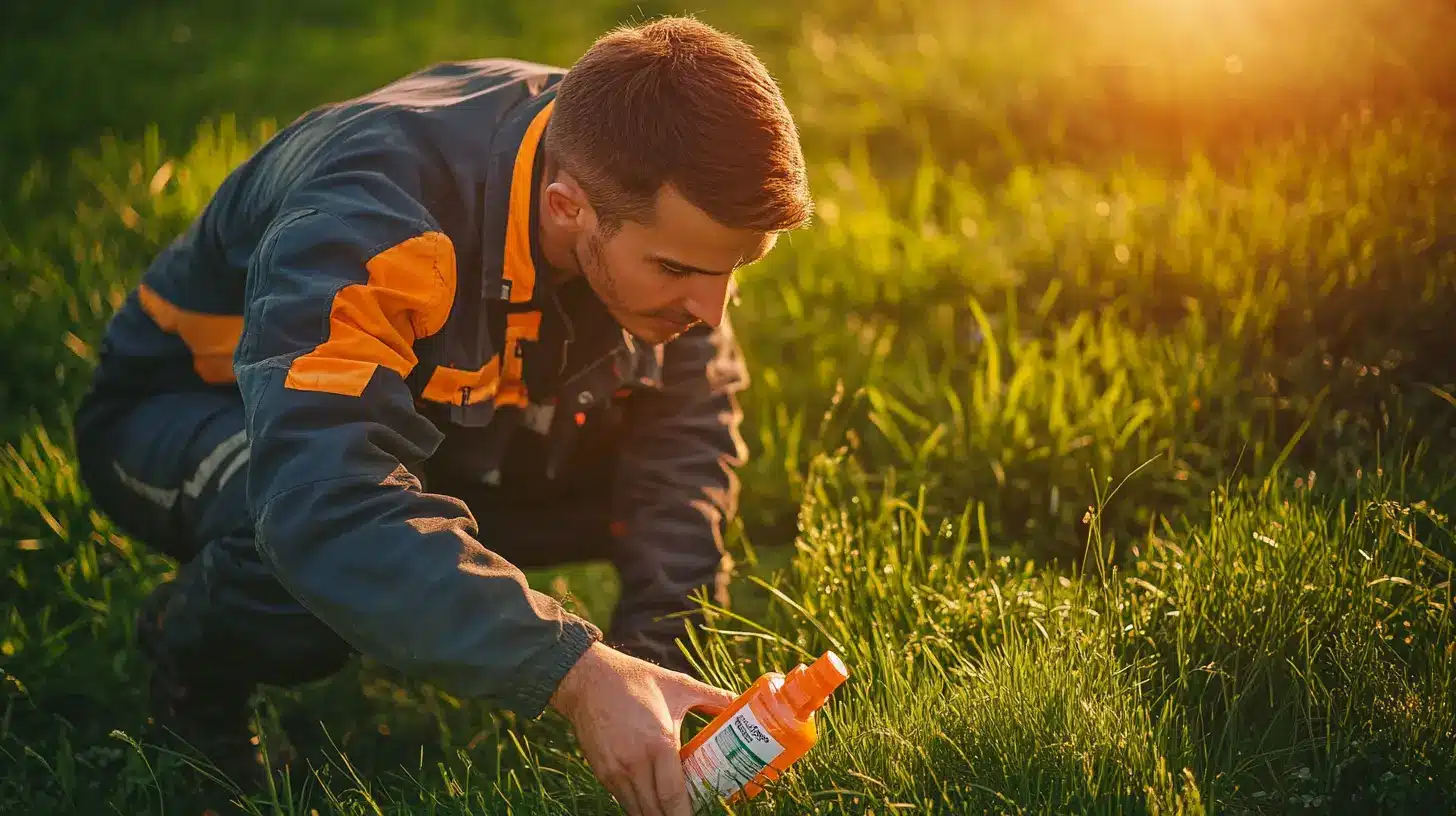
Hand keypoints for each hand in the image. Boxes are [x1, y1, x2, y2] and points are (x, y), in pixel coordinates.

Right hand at [550, 641, 735, 814]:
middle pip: (656, 811)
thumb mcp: (679, 685)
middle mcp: (635, 763)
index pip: (674, 797)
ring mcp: (615, 770)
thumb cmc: (637, 681)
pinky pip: (623, 800)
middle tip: (688, 813)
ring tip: (672, 811)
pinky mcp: (602, 772)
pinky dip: (639, 804)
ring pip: (638, 810)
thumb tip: (740, 703)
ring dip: (655, 814)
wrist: (589, 679)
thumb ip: (713, 698)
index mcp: (659, 743)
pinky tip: (652, 800)